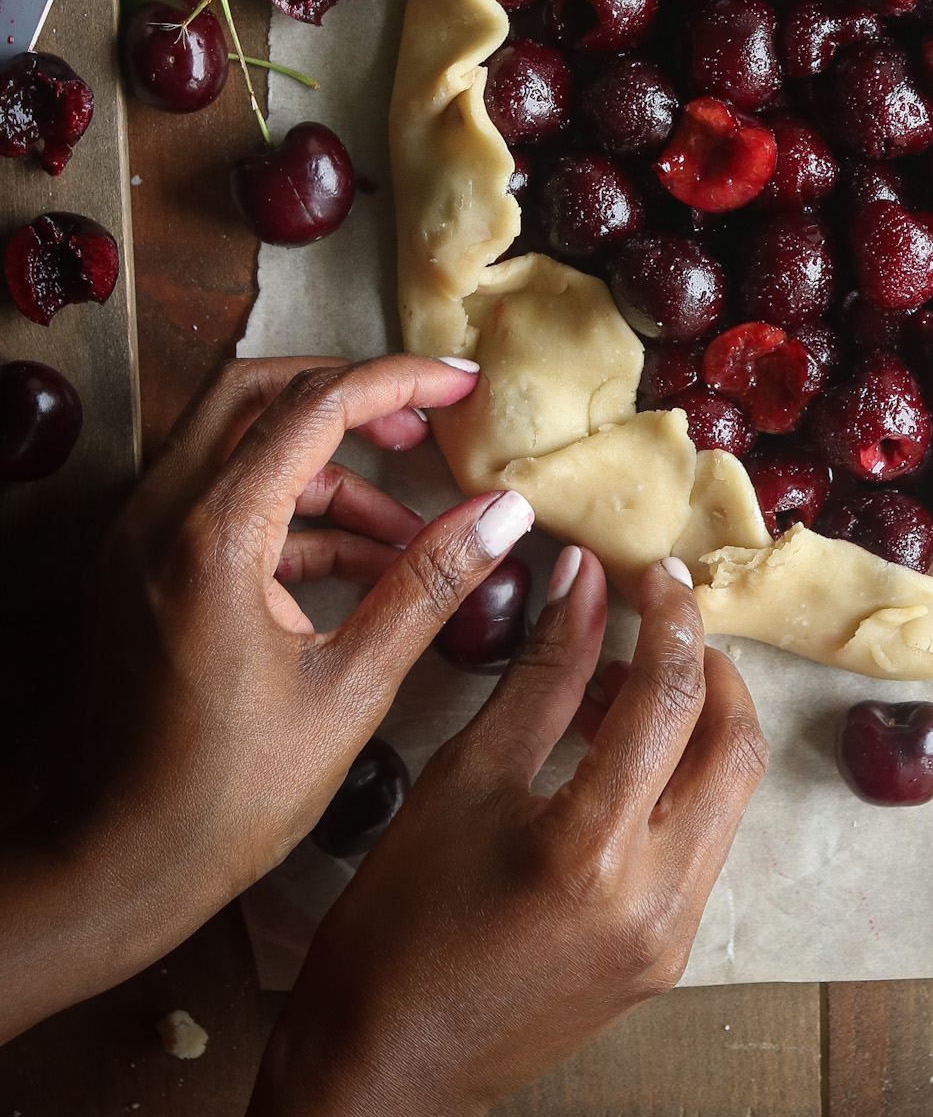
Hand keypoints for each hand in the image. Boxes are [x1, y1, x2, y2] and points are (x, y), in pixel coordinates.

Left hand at [0, 352, 537, 1040]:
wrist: (107, 870)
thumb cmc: (222, 800)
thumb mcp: (350, 690)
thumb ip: (429, 587)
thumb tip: (504, 514)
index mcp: (212, 536)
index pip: (315, 406)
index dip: (399, 382)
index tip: (462, 384)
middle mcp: (160, 517)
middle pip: (259, 393)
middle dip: (350, 396)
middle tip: (425, 423)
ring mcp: (139, 542)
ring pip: (237, 445)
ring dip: (326, 466)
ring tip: (409, 531)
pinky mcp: (138, 573)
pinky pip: (219, 502)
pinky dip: (291, 514)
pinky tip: (362, 569)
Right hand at [249, 552, 767, 1116]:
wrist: (383, 1072)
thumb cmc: (397, 927)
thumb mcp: (462, 778)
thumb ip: (541, 673)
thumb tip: (584, 579)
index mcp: (592, 852)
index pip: (670, 699)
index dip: (669, 616)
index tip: (653, 571)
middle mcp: (655, 900)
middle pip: (733, 744)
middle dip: (709, 666)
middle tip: (658, 620)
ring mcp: (670, 937)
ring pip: (730, 794)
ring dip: (698, 723)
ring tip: (621, 683)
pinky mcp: (667, 957)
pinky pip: (704, 842)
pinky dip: (680, 781)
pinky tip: (618, 755)